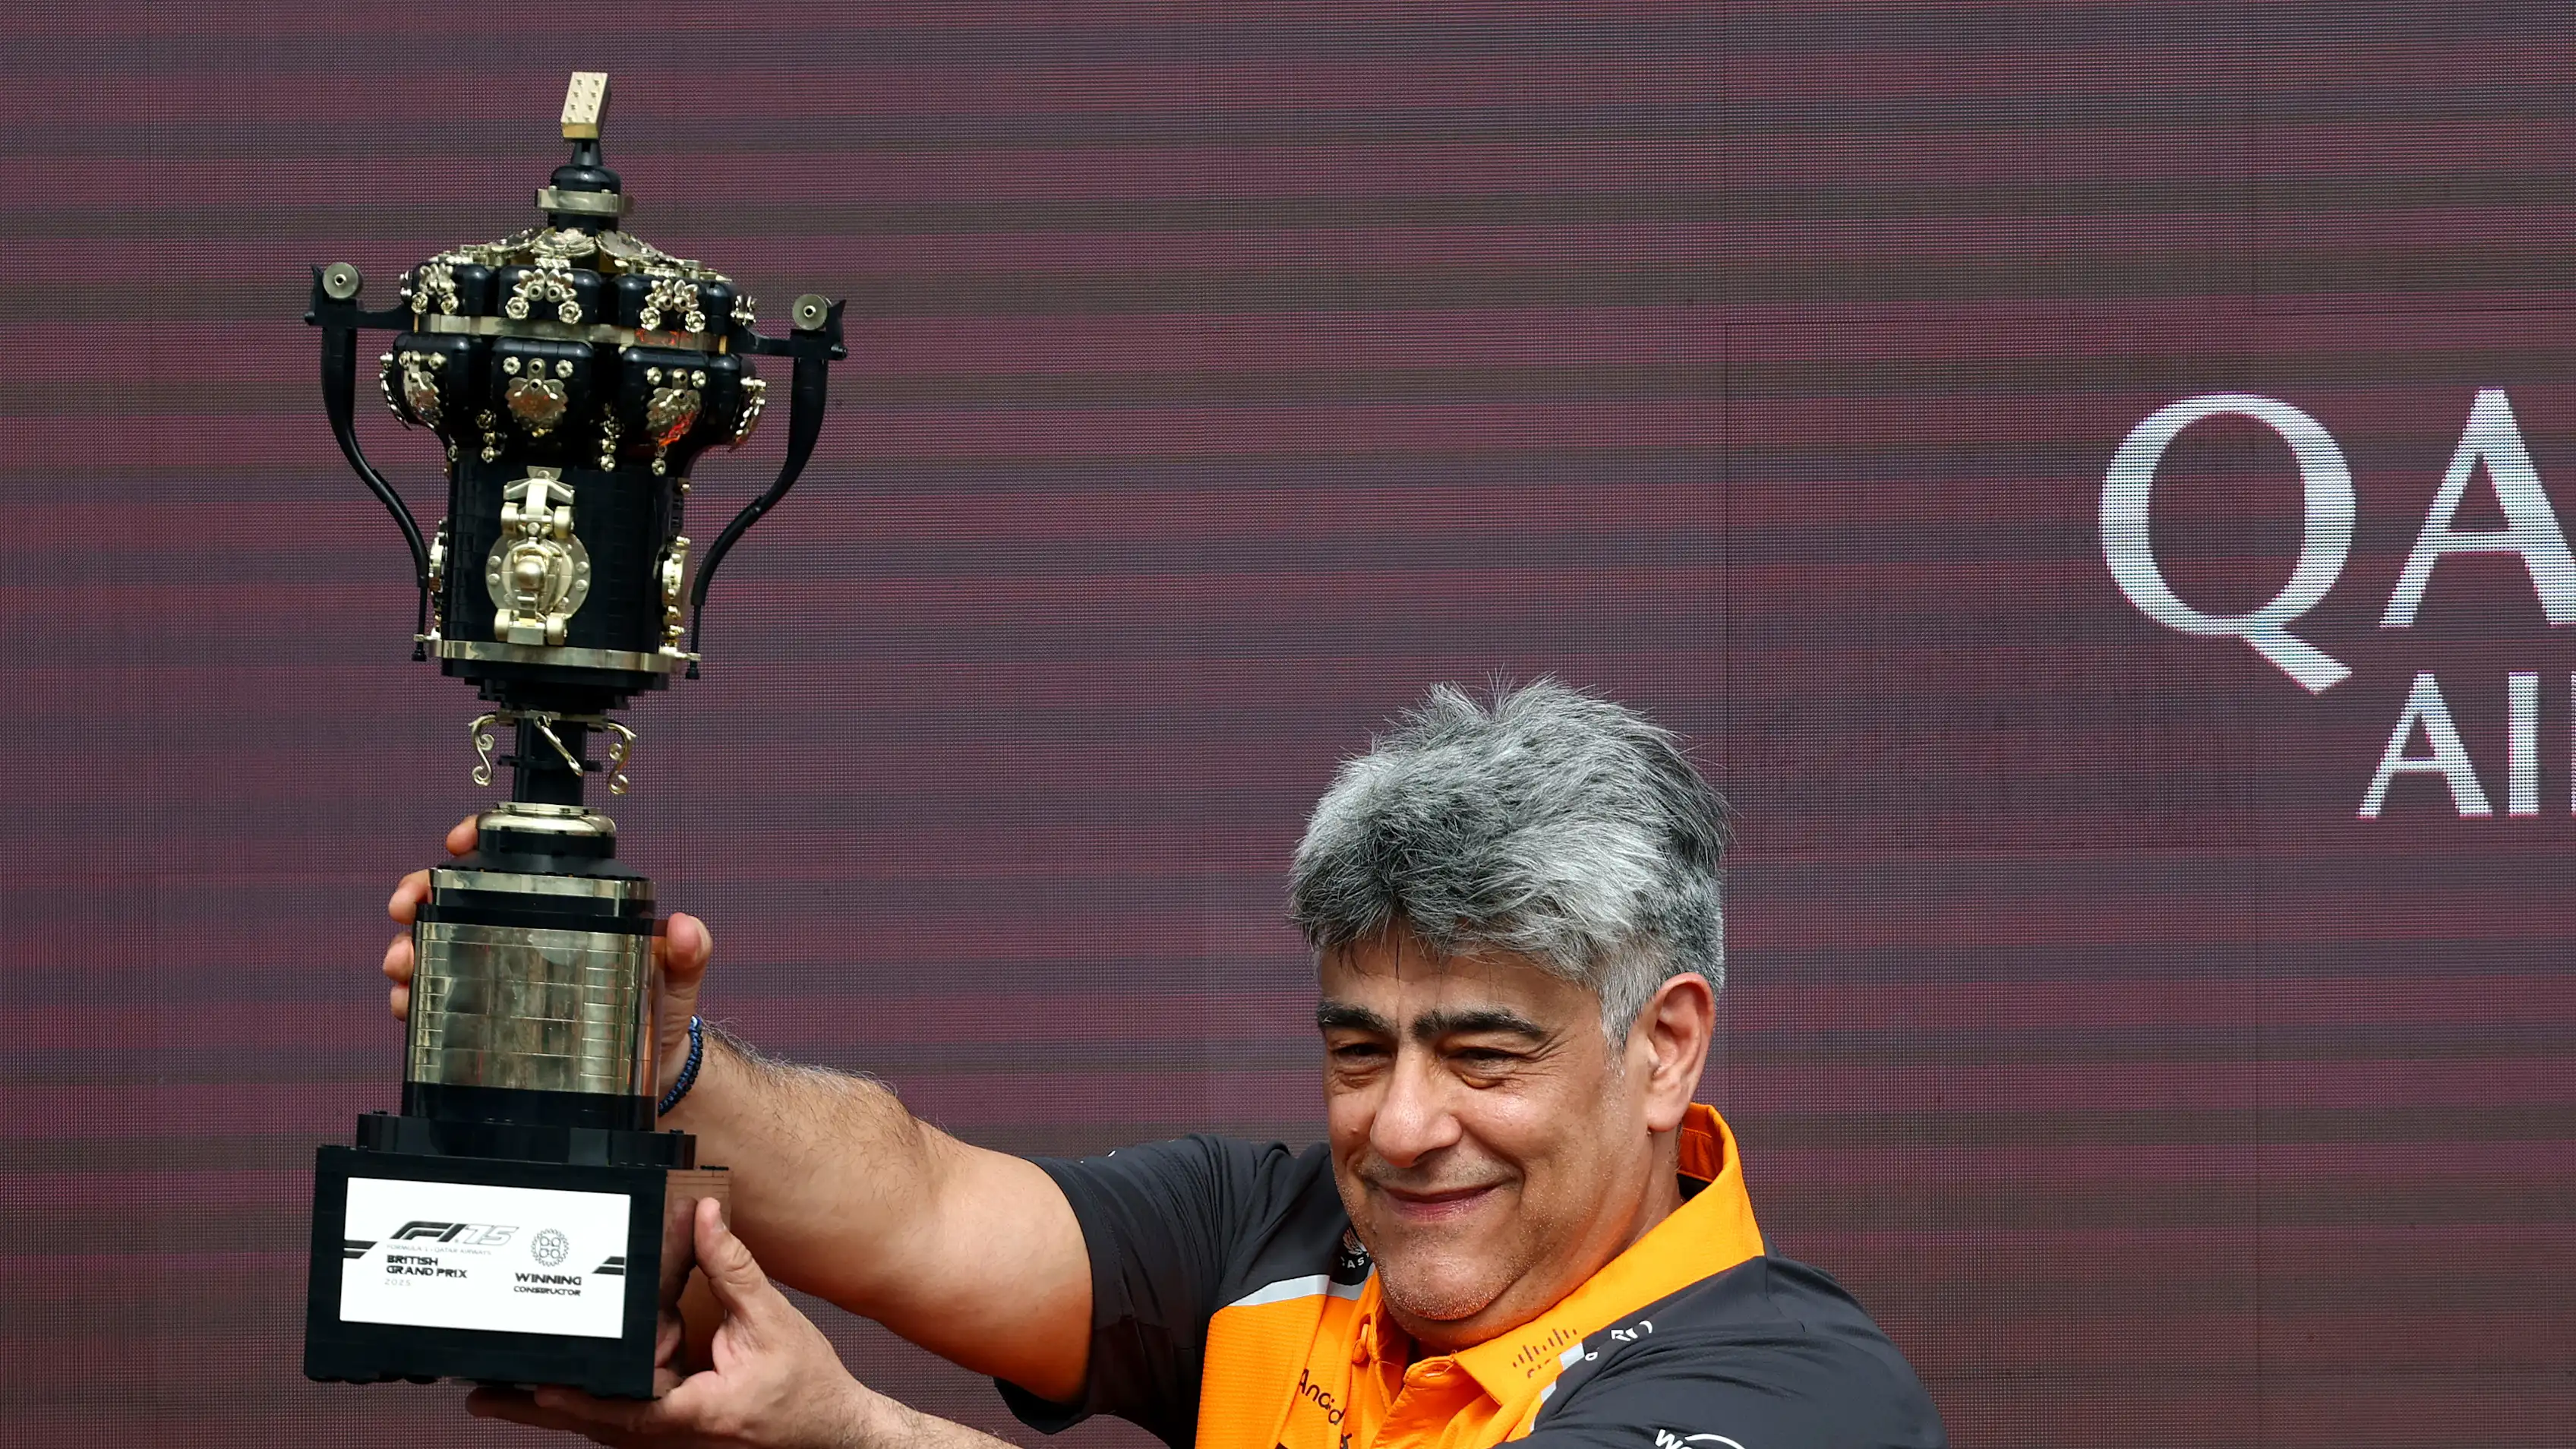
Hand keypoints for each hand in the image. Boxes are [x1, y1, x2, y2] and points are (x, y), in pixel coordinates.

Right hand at [381, 816, 712, 1098]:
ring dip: (409, 949)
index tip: (457, 843)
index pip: (513, 860)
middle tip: (409, 907)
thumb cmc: (659, 1011)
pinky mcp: (486, 1018)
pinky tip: (406, 1003)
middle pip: (457, 899)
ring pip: (436, 948)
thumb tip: (685, 927)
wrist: (649, 1074)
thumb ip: (690, 949)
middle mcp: (524, 936)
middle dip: (421, 894)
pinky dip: (412, 999)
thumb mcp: (677, 975)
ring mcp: (499, 976)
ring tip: (403, 963)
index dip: (478, 839)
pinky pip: (437, 1001)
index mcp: (563, 911)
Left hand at [468, 1198, 880, 1447]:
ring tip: (498, 1394)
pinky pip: (619, 1421)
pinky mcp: (672, 1432)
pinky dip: (586, 1407)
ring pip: (600, 1426)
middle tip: (481, 1397)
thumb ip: (734, 1269)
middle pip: (594, 1423)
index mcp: (693, 1412)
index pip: (623, 1408)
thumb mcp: (772, 1322)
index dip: (577, 1397)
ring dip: (552, 1410)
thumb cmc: (805, 1387)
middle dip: (535, 1410)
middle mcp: (673, 1434)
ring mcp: (669, 1439)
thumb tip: (706, 1218)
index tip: (535, 1384)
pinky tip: (558, 1391)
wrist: (830, 1429)